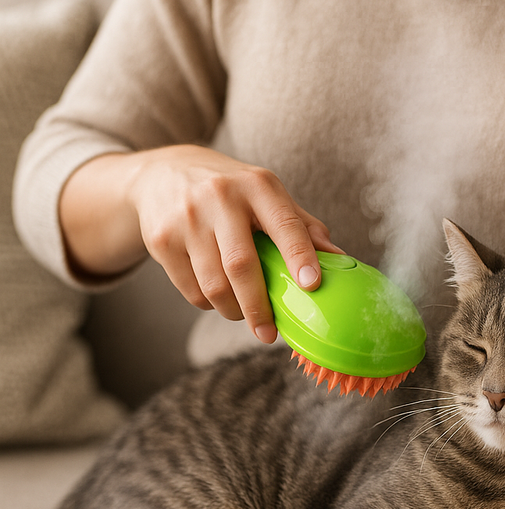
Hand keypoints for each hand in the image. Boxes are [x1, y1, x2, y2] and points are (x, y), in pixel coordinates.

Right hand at [61, 145, 340, 341]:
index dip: (300, 255)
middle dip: (258, 307)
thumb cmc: (230, 191)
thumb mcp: (266, 195)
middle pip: (241, 265)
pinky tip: (217, 295)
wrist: (161, 174)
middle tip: (269, 334)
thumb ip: (302, 226)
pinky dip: (209, 303)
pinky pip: (191, 290)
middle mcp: (220, 197)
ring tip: (242, 313)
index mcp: (257, 185)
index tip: (312, 285)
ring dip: (233, 310)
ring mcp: (186, 218)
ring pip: (213, 285)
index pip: (284, 223)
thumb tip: (340, 259)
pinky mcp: (160, 239)